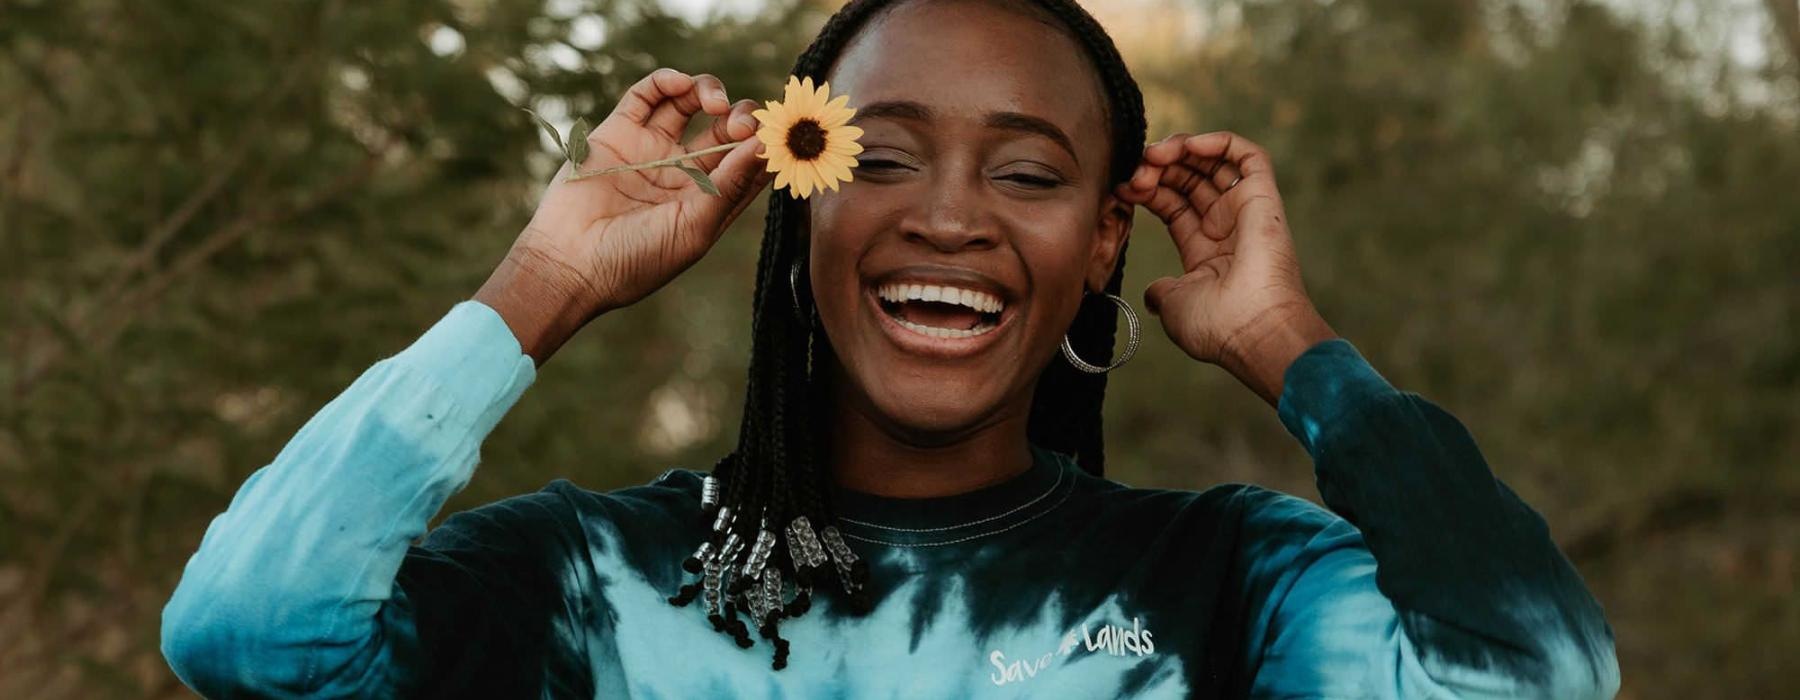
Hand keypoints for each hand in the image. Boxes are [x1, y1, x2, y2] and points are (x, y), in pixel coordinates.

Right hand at [477, 68, 773, 363]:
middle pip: (724, 128)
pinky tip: (680, 85)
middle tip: (740, 124)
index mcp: (708, 199)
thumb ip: (729, 185)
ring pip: (689, 103)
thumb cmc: (637, 259)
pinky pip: (647, 96)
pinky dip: (666, 82)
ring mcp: (651, 149)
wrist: (570, 263)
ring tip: (713, 103)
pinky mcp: (619, 132)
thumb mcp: (694, 227)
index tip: (776, 136)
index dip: (765, 144)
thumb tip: (764, 147)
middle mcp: (683, 171)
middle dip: (740, 117)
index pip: (748, 162)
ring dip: (708, 91)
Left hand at [1115, 131, 1335, 404]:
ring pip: (1213, 162)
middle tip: (1135, 171)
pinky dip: (1217, 142)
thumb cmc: (1217, 327)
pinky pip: (1247, 155)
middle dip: (1157, 169)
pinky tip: (1187, 146)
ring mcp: (1245, 211)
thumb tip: (1152, 294)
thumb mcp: (1174, 306)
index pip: (1172, 204)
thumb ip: (1161, 292)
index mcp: (1206, 251)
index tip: (1120, 188)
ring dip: (1179, 151)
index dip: (1146, 190)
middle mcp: (1227, 227)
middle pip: (1189, 179)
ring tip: (1153, 155)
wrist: (1254, 331)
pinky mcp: (1264, 198)